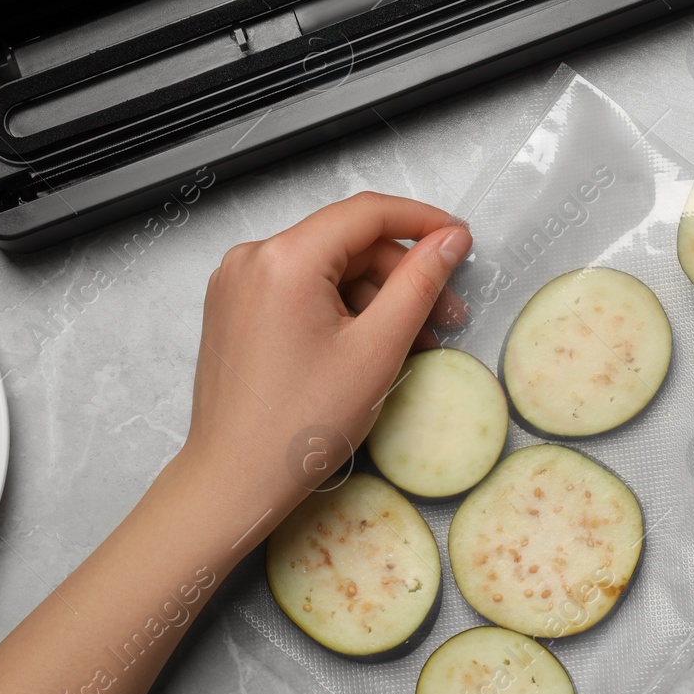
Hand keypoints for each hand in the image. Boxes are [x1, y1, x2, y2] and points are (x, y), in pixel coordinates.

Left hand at [174, 192, 470, 533]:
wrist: (234, 480)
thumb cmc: (298, 426)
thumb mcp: (378, 350)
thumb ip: (419, 284)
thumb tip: (448, 241)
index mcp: (284, 259)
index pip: (367, 213)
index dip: (422, 221)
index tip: (459, 240)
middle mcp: (252, 259)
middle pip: (348, 242)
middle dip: (400, 274)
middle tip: (445, 315)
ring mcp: (238, 283)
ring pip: (327, 267)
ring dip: (374, 296)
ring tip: (410, 341)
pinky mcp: (235, 308)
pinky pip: (300, 288)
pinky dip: (340, 308)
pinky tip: (368, 343)